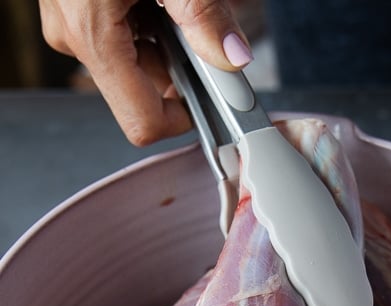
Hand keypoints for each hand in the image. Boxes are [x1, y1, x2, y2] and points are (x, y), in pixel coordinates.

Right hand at [39, 0, 252, 145]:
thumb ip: (203, 15)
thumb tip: (233, 58)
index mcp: (92, 37)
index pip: (143, 122)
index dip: (184, 118)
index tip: (215, 98)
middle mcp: (75, 39)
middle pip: (145, 90)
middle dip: (181, 64)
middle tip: (198, 22)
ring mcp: (71, 24)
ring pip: (137, 61)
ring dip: (167, 39)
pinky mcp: (75, 10)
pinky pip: (121, 35)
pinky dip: (148, 20)